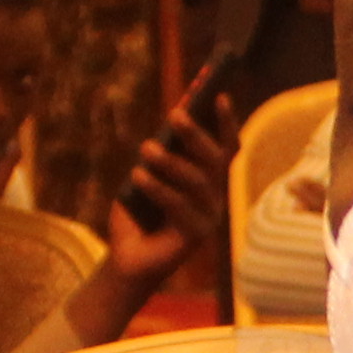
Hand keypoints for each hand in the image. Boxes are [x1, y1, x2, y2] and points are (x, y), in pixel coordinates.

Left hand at [126, 99, 240, 234]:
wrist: (126, 256)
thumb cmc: (138, 213)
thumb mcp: (146, 174)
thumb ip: (160, 153)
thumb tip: (170, 122)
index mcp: (208, 179)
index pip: (226, 148)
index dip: (226, 123)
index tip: (218, 96)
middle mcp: (215, 196)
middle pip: (214, 161)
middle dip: (196, 135)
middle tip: (175, 114)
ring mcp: (209, 216)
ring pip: (197, 181)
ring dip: (171, 161)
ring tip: (146, 148)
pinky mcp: (197, 235)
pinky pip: (180, 205)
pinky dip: (158, 188)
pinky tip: (139, 176)